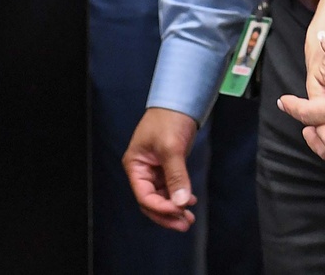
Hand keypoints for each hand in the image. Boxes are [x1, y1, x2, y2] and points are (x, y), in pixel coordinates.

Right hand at [122, 108, 198, 230]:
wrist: (179, 101)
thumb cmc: (168, 119)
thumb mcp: (171, 147)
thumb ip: (176, 176)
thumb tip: (181, 202)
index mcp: (135, 165)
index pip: (144, 196)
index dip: (161, 207)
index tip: (179, 210)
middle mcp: (142, 170)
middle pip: (150, 202)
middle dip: (167, 214)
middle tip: (185, 223)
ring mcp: (154, 170)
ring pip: (161, 198)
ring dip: (174, 208)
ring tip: (189, 217)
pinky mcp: (166, 168)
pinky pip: (170, 189)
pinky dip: (179, 197)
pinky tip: (190, 201)